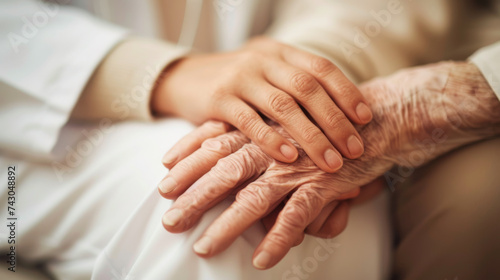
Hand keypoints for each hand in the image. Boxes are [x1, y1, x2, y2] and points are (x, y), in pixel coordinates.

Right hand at [152, 37, 371, 172]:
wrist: (183, 77)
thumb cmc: (235, 82)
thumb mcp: (265, 74)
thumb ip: (293, 87)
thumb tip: (338, 118)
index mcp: (279, 52)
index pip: (321, 67)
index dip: (346, 92)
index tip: (365, 118)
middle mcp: (262, 60)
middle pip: (308, 88)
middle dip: (335, 121)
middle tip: (355, 149)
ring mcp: (239, 78)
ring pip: (283, 105)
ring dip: (311, 136)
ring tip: (331, 161)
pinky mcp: (218, 99)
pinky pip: (250, 121)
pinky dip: (271, 140)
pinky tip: (289, 157)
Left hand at [160, 61, 499, 268]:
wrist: (378, 118)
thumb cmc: (329, 122)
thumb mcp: (291, 122)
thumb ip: (262, 136)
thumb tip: (234, 151)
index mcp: (264, 127)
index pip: (215, 139)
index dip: (188, 155)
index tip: (163, 172)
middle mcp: (274, 146)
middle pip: (223, 171)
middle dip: (192, 195)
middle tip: (168, 218)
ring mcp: (297, 166)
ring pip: (252, 198)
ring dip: (225, 225)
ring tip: (202, 247)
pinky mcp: (322, 185)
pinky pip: (295, 217)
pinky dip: (278, 238)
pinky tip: (262, 259)